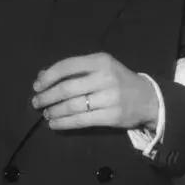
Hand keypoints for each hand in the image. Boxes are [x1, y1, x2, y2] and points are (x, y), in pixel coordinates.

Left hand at [32, 53, 157, 131]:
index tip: (37, 86)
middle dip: (47, 96)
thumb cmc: (119, 81)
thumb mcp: (101, 68)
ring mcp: (110, 98)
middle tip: (36, 102)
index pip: (67, 66)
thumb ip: (74, 70)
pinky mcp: (112, 116)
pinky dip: (64, 123)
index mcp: (101, 61)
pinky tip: (54, 124)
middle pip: (67, 88)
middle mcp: (105, 77)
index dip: (48, 77)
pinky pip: (81, 120)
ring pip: (72, 106)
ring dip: (54, 111)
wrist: (148, 98)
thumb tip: (42, 76)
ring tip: (46, 113)